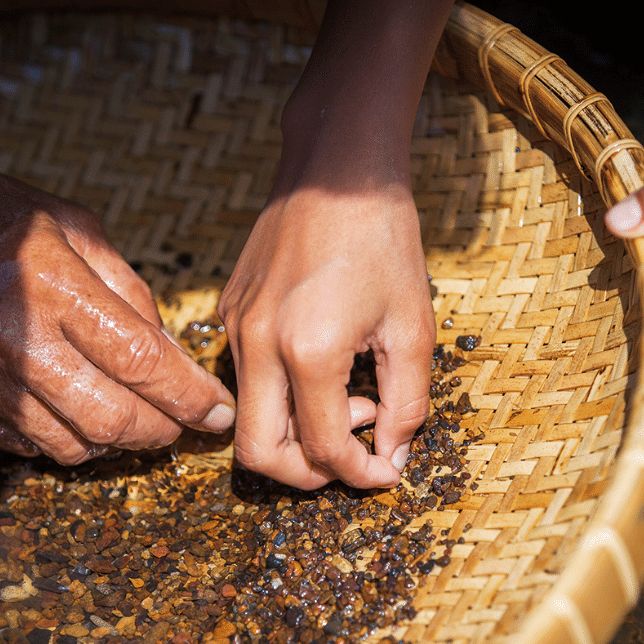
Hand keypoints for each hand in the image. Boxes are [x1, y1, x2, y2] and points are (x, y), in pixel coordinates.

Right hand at [0, 166, 234, 462]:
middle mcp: (19, 345)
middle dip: (162, 431)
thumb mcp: (80, 231)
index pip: (141, 362)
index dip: (189, 396)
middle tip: (182, 423)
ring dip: (118, 442)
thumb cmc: (0, 226)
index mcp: (56, 289)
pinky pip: (32, 448)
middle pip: (113, 419)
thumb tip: (172, 357)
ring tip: (134, 419)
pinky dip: (69, 440)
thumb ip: (132, 294)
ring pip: (75, 446)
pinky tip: (81, 416)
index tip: (217, 411)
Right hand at [214, 0, 449, 489]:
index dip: (363, 475)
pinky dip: (285, 395)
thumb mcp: (413, 327)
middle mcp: (258, 346)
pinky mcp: (230, 311)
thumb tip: (393, 456)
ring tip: (352, 397)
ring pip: (247, 419)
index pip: (324, 450)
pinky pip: (247, 378)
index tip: (389, 471)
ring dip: (298, 433)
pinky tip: (328, 365)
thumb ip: (407, 403)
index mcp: (308, 351)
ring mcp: (235, 328)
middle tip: (355, 456)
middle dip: (308, 475)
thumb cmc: (384, 237)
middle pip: (258, 455)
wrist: (338, 168)